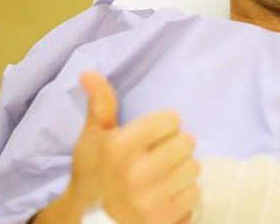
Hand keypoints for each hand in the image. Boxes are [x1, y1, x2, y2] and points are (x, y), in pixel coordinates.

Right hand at [68, 71, 200, 223]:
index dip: (163, 126)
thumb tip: (89, 71)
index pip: (172, 120)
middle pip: (188, 142)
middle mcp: (136, 173)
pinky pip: (194, 195)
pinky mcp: (164, 220)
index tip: (150, 137)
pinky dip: (183, 196)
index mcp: (120, 147)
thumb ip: (100, 104)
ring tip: (159, 178)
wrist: (85, 223)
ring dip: (181, 172)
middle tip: (156, 158)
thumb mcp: (93, 137)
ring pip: (194, 168)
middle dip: (175, 148)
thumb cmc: (92, 174)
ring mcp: (151, 199)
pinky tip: (162, 198)